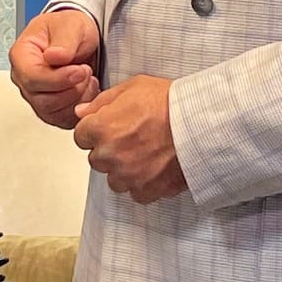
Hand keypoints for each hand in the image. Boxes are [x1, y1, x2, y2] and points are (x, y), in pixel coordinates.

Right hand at [9, 8, 101, 127]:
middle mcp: (24, 78)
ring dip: (77, 98)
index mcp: (21, 55)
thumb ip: (64, 41)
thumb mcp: (71, 25)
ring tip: (87, 78)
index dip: (58, 78)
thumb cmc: (69, 28)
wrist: (79, 38)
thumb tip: (53, 56)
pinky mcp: (50, 109)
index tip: (79, 70)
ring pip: (52, 112)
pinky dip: (79, 108)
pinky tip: (86, 90)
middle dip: (71, 88)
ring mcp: (35, 95)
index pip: (32, 78)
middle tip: (86, 71)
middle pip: (42, 99)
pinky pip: (61, 119)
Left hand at [72, 75, 187, 203]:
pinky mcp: (148, 190)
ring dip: (123, 169)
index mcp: (102, 128)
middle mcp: (110, 155)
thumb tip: (80, 112)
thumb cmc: (169, 102)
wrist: (200, 123)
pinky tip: (154, 167)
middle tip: (131, 137)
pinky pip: (136, 193)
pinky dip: (142, 184)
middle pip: (96, 159)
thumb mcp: (132, 87)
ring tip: (144, 153)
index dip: (94, 130)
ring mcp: (128, 175)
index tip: (109, 127)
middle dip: (108, 149)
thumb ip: (101, 102)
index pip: (80, 137)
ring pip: (114, 179)